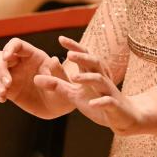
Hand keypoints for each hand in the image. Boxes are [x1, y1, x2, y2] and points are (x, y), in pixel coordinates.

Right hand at [0, 37, 74, 118]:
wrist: (58, 107)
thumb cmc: (64, 91)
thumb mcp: (64, 83)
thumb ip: (58, 73)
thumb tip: (54, 60)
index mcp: (34, 55)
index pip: (16, 44)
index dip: (9, 47)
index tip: (7, 57)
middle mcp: (20, 63)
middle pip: (0, 56)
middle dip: (0, 68)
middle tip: (8, 84)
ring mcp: (13, 75)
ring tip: (4, 93)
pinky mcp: (8, 89)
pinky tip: (2, 99)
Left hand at [34, 36, 156, 135]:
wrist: (121, 117)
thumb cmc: (96, 101)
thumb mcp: (74, 94)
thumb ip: (57, 85)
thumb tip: (35, 78)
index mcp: (92, 73)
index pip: (84, 55)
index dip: (74, 46)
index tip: (60, 38)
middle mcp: (102, 78)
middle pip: (95, 62)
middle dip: (83, 57)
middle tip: (69, 54)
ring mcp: (109, 91)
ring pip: (101, 80)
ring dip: (88, 78)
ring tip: (74, 78)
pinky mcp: (114, 105)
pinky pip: (108, 102)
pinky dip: (101, 101)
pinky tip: (92, 104)